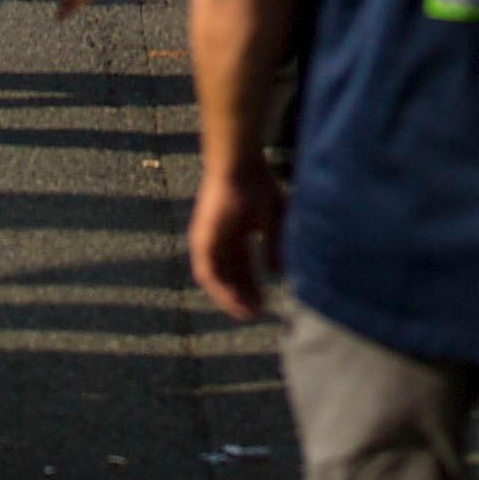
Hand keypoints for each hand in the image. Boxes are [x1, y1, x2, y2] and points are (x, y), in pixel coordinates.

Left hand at [188, 154, 282, 320]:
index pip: (244, 266)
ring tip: (247, 314)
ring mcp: (208, 240)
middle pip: (231, 275)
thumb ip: (274, 245)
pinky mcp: (201, 241)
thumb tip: (277, 273)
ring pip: (217, 278)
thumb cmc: (257, 183)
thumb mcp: (273, 219)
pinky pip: (207, 273)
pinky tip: (234, 302)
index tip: (267, 303)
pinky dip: (220, 289)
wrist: (239, 165)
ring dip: (230, 297)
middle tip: (258, 313)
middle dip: (244, 295)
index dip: (254, 284)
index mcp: (237, 231)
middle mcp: (220, 238)